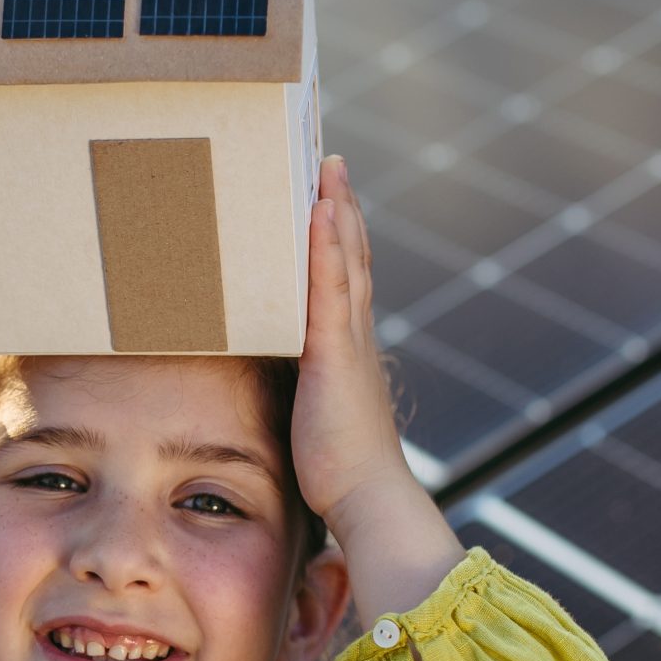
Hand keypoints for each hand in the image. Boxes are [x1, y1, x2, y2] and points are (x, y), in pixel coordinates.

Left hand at [291, 156, 419, 526]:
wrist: (368, 498)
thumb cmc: (340, 472)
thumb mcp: (317, 420)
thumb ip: (308, 396)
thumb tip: (293, 398)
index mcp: (351, 350)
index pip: (347, 281)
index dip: (341, 238)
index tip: (331, 199)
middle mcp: (356, 336)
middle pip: (351, 256)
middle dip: (341, 207)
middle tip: (330, 161)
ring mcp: (350, 340)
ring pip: (345, 260)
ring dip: (337, 209)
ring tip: (326, 165)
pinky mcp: (336, 352)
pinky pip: (332, 287)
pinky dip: (329, 245)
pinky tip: (321, 210)